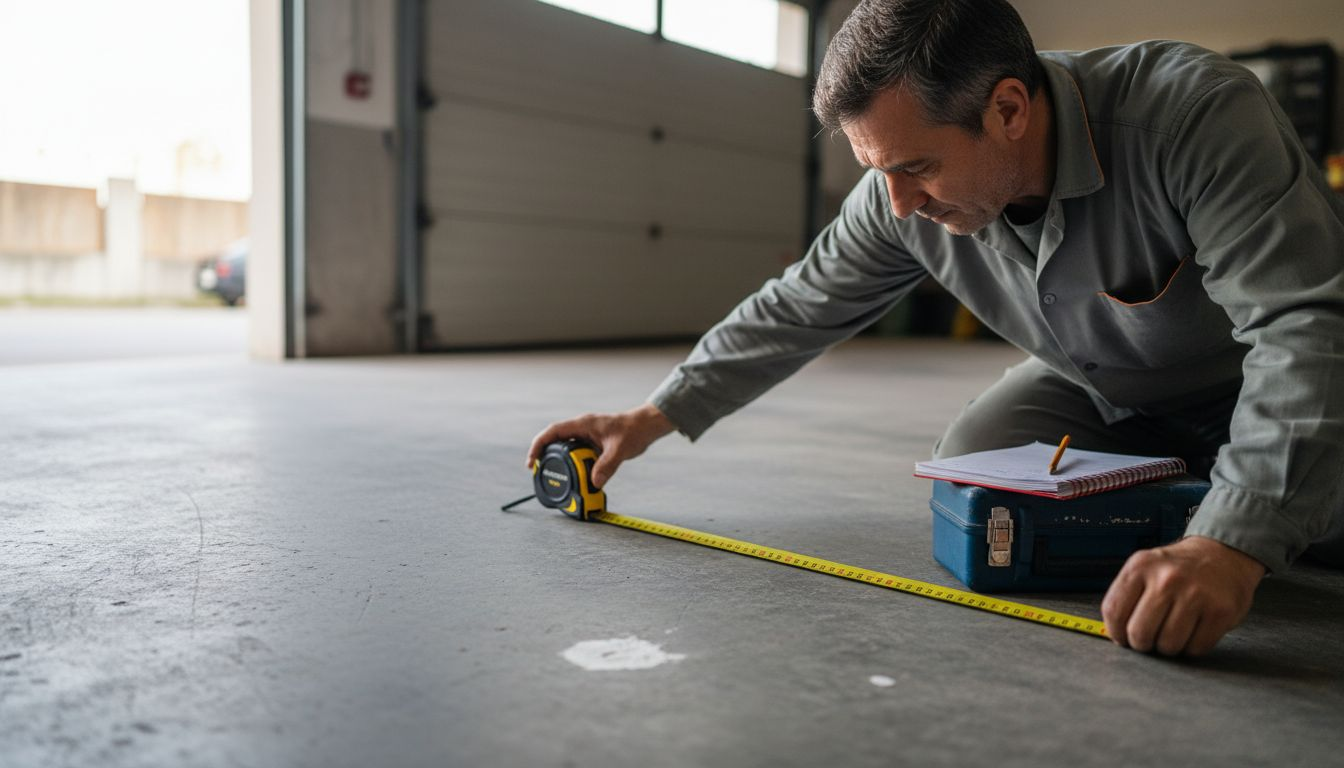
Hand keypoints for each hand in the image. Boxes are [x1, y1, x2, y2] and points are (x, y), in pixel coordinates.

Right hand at [526, 404, 675, 487]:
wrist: (646, 426)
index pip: (552, 432)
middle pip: (555, 441)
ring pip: (566, 448)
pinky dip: (573, 463)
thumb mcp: (619, 450)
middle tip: (541, 472)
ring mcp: (587, 435)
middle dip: (545, 456)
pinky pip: (577, 453)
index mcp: (583, 424)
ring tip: (557, 477)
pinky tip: (576, 475)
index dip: (538, 445)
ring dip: (560, 461)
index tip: (532, 462)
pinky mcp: (593, 443)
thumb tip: (595, 483)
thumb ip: (607, 466)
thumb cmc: (634, 430)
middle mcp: (581, 428)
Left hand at [1101, 536, 1264, 656]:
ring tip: (1173, 632)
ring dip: (1168, 647)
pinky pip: (1195, 648)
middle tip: (1150, 638)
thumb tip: (1114, 634)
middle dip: (1142, 644)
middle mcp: (1167, 579)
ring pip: (1168, 645)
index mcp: (1140, 566)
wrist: (1223, 554)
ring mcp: (1195, 595)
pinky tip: (1193, 631)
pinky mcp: (1220, 612)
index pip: (1113, 612)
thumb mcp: (1145, 568)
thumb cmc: (1177, 569)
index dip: (1116, 633)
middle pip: (1139, 633)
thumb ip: (1126, 596)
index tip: (1123, 638)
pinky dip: (1191, 647)